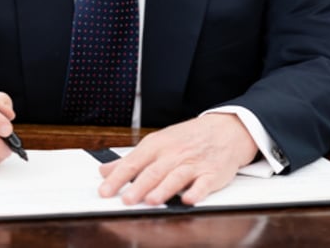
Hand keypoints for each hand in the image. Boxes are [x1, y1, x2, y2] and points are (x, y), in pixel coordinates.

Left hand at [98, 113, 258, 205]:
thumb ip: (131, 160)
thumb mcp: (157, 143)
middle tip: (126, 200)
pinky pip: (203, 183)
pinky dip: (196, 191)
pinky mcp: (212, 174)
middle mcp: (173, 154)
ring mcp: (193, 164)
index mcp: (157, 145)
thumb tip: (105, 171)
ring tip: (151, 201)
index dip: (117, 178)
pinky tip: (188, 199)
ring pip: (176, 177)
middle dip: (139, 186)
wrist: (224, 129)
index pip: (133, 163)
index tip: (105, 191)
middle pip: (153, 171)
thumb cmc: (187, 138)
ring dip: (163, 189)